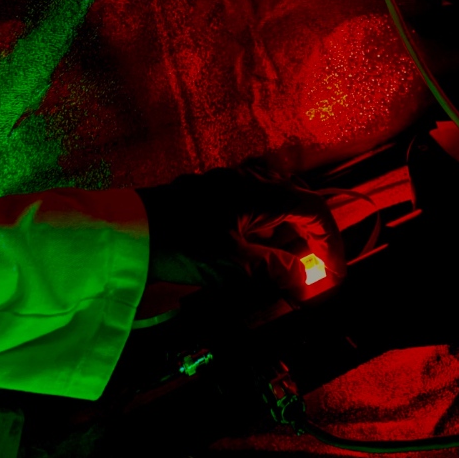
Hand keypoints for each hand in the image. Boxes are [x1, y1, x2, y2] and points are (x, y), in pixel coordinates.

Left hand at [138, 163, 344, 296]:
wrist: (125, 232)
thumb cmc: (180, 245)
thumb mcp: (233, 265)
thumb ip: (274, 268)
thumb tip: (305, 279)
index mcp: (260, 191)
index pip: (314, 210)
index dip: (331, 244)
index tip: (333, 276)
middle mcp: (247, 178)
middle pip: (298, 196)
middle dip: (312, 231)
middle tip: (313, 267)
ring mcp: (226, 180)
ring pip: (273, 194)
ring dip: (287, 224)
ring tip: (286, 257)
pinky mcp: (208, 190)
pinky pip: (250, 196)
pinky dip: (263, 219)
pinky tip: (253, 242)